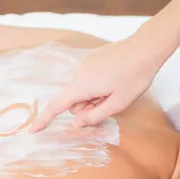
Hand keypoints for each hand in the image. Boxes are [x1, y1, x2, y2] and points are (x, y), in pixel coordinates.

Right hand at [30, 31, 166, 132]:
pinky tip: (114, 77)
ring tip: (115, 87)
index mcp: (82, 86)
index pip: (58, 106)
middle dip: (87, 106)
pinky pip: (87, 79)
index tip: (33, 130)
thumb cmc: (134, 77)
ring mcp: (83, 63)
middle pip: (74, 101)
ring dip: (94, 95)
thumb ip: (94, 116)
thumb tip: (75, 123)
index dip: (45, 119)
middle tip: (110, 100)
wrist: (145, 48)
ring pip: (81, 91)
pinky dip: (96, 84)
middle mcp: (78, 73)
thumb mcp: (117, 104)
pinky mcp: (90, 58)